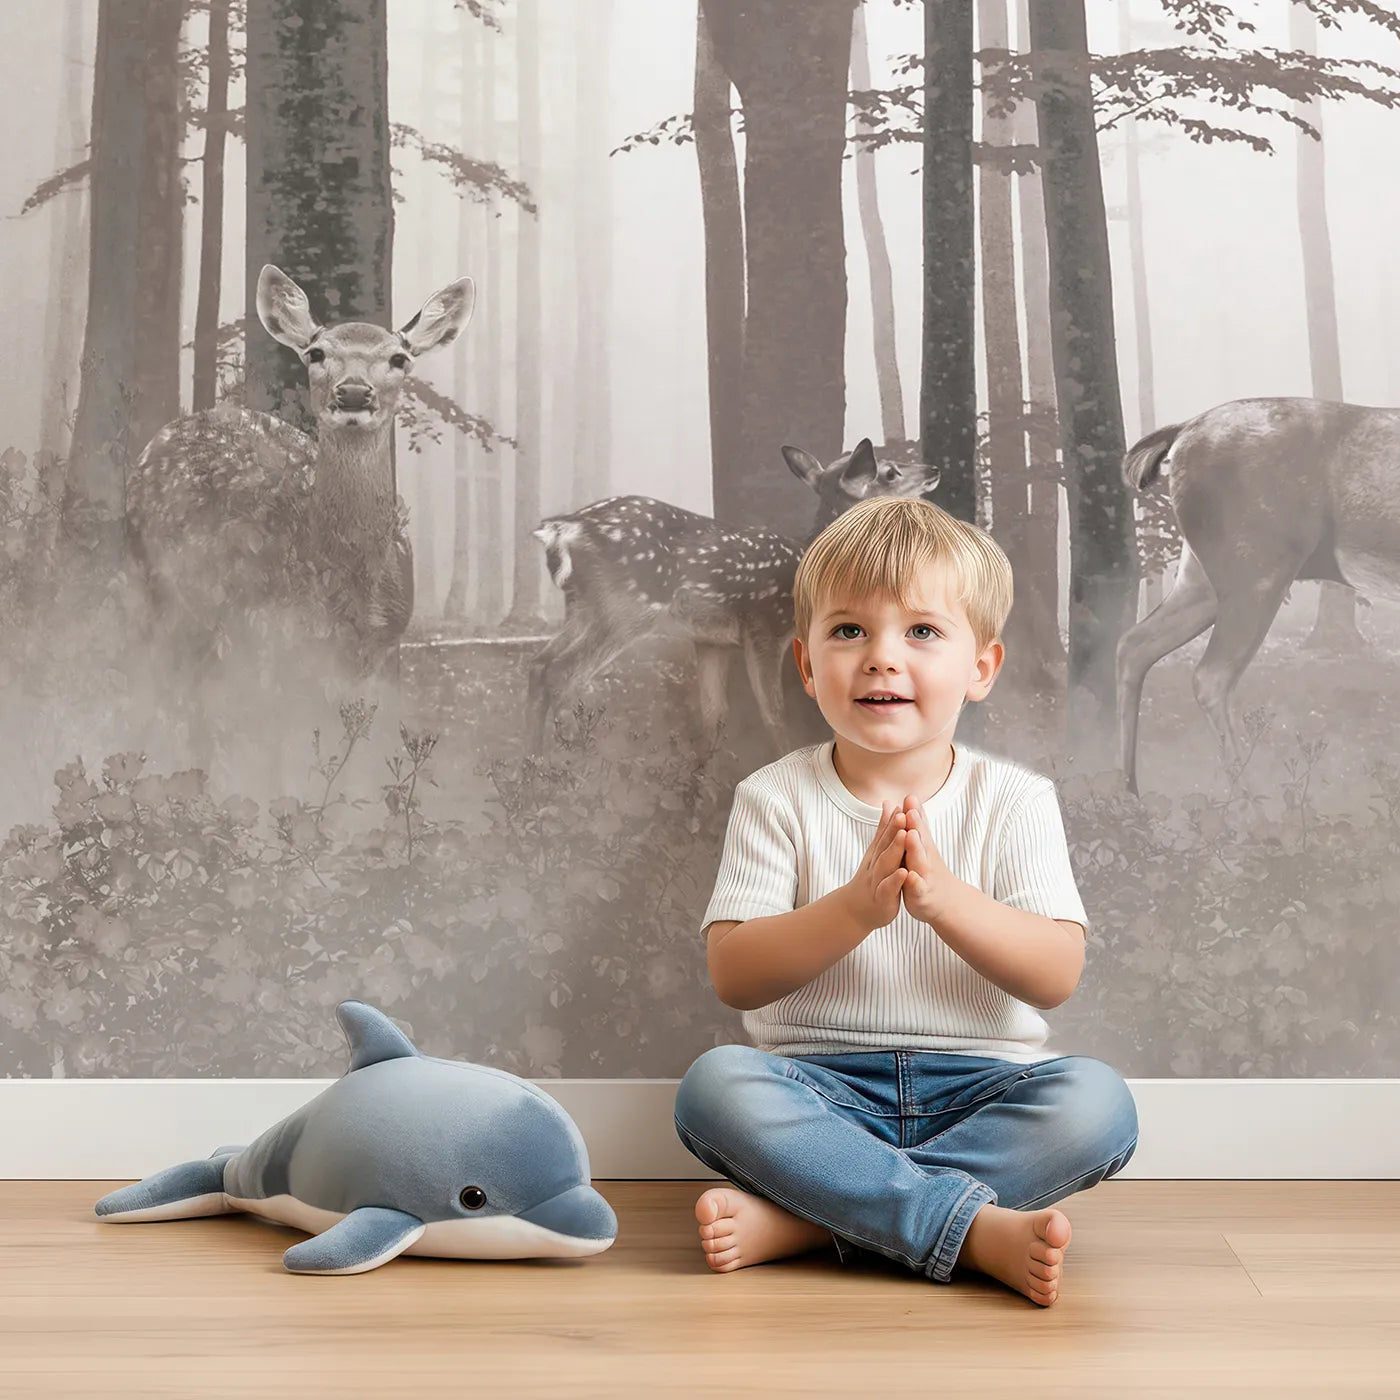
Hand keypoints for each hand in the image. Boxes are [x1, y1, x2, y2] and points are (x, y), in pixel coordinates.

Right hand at [841, 800, 908, 932]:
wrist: (856, 909)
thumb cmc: (871, 878)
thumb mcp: (876, 851)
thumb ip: (884, 828)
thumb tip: (889, 803)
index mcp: (877, 853)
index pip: (885, 834)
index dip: (893, 820)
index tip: (902, 804)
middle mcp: (875, 864)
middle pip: (885, 845)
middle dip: (894, 830)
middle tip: (903, 814)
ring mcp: (877, 881)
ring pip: (886, 864)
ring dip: (894, 849)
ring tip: (903, 836)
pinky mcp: (882, 898)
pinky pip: (888, 888)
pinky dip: (895, 880)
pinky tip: (904, 872)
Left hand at [900, 795, 959, 924]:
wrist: (946, 903)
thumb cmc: (930, 870)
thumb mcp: (924, 844)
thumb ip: (917, 822)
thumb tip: (911, 796)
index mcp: (923, 847)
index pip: (918, 827)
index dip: (913, 813)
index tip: (909, 796)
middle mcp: (925, 859)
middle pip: (920, 840)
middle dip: (916, 825)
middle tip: (910, 810)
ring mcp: (924, 876)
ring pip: (919, 862)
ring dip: (916, 849)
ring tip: (911, 835)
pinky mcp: (921, 894)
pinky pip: (917, 888)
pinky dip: (914, 882)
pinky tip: (909, 875)